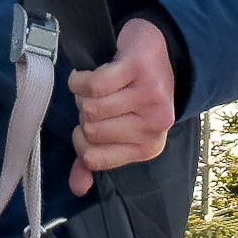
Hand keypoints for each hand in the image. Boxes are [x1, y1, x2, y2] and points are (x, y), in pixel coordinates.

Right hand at [67, 17, 176, 196]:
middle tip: (97, 99)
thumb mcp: (120, 128)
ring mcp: (150, 96)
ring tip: (95, 85)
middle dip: (83, 113)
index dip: (80, 140)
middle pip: (91, 130)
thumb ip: (96, 159)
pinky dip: (81, 78)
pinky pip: (95, 84)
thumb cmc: (132, 91)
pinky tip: (86, 73)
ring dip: (82, 93)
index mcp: (149, 147)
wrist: (159, 48)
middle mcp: (154, 125)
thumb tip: (78, 189)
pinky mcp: (139, 69)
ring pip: (91, 106)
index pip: (94, 157)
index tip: (86, 125)